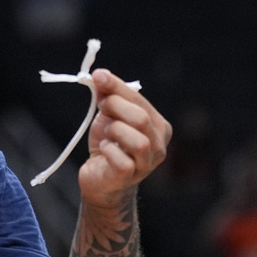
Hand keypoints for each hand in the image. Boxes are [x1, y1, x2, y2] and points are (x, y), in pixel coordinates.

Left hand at [78, 68, 171, 208]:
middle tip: (100, 107)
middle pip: (141, 118)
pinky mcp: (130, 177)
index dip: (117, 87)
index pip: (141, 101)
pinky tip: (103, 149)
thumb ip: (108, 97)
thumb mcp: (108, 117)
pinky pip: (122, 161)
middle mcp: (159, 145)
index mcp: (158, 126)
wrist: (100, 180)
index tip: (98, 76)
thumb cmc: (109, 145)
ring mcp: (147, 164)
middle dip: (115, 107)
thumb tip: (100, 76)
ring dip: (114, 130)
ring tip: (106, 133)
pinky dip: (108, 150)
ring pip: (138, 141)